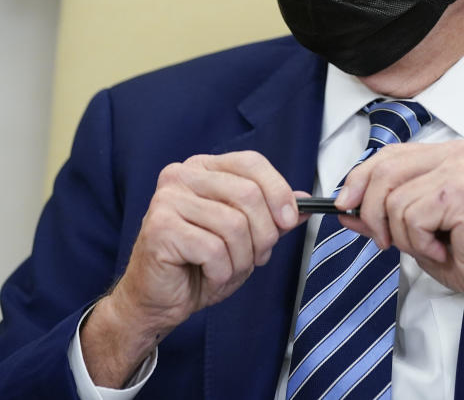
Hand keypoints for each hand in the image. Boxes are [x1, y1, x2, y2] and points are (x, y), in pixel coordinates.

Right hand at [82, 151, 305, 386]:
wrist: (158, 301)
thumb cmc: (199, 266)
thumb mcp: (245, 237)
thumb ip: (272, 216)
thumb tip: (305, 202)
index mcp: (203, 168)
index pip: (251, 162)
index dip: (278, 190)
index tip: (290, 219)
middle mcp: (182, 175)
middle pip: (248, 194)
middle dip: (263, 234)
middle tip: (257, 257)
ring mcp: (167, 200)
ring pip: (234, 225)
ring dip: (242, 259)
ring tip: (229, 269)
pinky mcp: (160, 228)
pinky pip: (214, 249)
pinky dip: (222, 272)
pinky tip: (208, 275)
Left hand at [335, 141, 463, 328]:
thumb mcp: (418, 232)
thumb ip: (383, 215)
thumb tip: (346, 208)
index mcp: (448, 155)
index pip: (389, 154)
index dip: (360, 179)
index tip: (345, 204)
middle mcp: (457, 153)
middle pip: (384, 170)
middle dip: (372, 211)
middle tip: (384, 241)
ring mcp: (461, 169)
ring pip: (394, 199)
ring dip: (403, 235)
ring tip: (431, 246)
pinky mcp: (461, 191)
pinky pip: (411, 216)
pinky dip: (419, 243)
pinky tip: (444, 249)